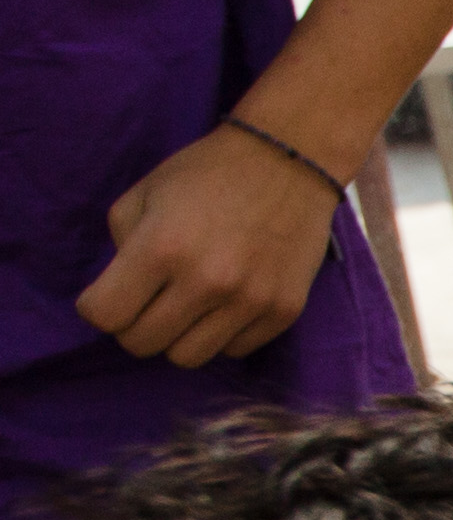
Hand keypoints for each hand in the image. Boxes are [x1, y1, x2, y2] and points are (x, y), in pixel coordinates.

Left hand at [80, 124, 348, 369]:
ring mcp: (250, 300)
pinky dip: (221, 333)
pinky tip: (224, 303)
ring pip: (187, 357)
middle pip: (142, 344)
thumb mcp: (144, 195)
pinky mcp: (284, 311)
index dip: (97, 308)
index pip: (105, 315)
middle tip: (145, 303)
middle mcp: (206, 281)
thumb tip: (124, 293)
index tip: (108, 295)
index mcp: (161, 247)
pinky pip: (234, 350)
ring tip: (186, 307)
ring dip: (177, 336)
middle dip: (133, 326)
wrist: (290, 162)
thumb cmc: (206, 174)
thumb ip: (122, 246)